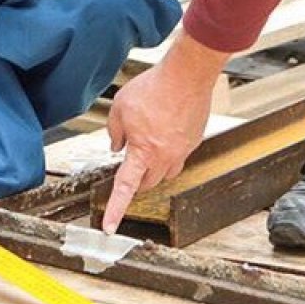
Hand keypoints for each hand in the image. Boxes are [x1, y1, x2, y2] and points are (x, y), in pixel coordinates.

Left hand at [101, 59, 212, 233]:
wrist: (186, 76)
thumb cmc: (153, 88)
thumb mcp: (120, 107)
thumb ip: (114, 131)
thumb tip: (116, 146)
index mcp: (143, 152)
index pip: (125, 188)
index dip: (116, 209)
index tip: (109, 228)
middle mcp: (165, 157)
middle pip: (148, 183)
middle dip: (136, 180)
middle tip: (129, 165)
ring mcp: (182, 150)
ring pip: (166, 172)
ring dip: (154, 168)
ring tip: (147, 147)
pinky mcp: (194, 140)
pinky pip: (180, 155)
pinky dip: (169, 151)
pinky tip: (165, 132)